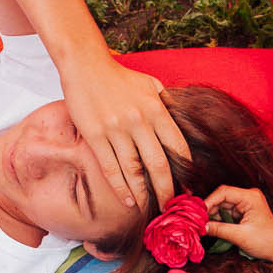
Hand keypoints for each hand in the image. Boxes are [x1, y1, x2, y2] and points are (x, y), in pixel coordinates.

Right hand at [61, 56, 190, 206]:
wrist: (86, 65)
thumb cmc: (121, 77)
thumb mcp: (151, 85)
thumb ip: (167, 106)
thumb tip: (182, 128)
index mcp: (156, 109)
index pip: (177, 147)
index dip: (184, 171)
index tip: (187, 187)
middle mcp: (138, 121)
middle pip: (158, 165)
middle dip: (166, 191)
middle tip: (170, 207)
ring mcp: (115, 129)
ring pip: (133, 171)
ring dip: (143, 194)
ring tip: (150, 208)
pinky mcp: (95, 135)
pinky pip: (110, 168)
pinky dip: (120, 188)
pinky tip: (129, 200)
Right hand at [202, 185, 272, 262]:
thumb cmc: (266, 242)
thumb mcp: (239, 236)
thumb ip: (219, 229)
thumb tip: (201, 226)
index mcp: (250, 197)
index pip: (223, 192)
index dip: (209, 201)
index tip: (198, 214)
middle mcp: (248, 196)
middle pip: (221, 198)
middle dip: (209, 209)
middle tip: (198, 222)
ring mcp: (246, 204)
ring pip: (222, 205)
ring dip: (213, 215)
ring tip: (204, 226)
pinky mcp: (244, 212)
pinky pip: (227, 212)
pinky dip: (219, 219)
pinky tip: (213, 227)